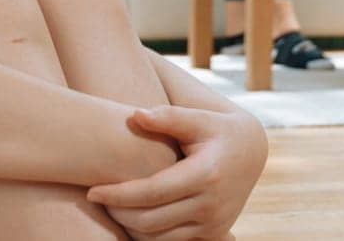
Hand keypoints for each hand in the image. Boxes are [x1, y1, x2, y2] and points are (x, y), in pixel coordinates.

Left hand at [88, 106, 267, 240]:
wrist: (252, 152)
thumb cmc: (217, 130)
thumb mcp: (198, 118)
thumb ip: (168, 116)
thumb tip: (135, 115)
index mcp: (206, 174)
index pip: (152, 192)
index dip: (118, 194)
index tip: (92, 191)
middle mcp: (212, 204)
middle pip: (150, 220)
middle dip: (118, 213)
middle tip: (98, 198)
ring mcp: (214, 223)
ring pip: (159, 238)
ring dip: (130, 226)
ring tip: (113, 207)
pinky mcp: (214, 234)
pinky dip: (149, 235)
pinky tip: (133, 216)